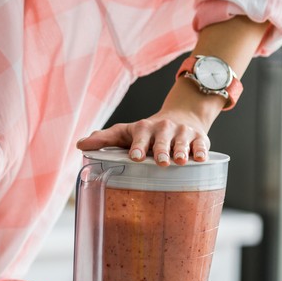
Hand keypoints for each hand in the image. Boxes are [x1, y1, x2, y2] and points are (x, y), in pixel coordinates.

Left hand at [77, 106, 212, 166]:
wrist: (181, 118)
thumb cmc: (148, 133)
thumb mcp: (126, 133)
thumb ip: (104, 139)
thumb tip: (80, 146)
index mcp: (144, 129)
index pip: (140, 136)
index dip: (138, 147)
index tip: (135, 157)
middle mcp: (163, 128)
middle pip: (162, 139)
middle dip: (161, 149)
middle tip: (161, 161)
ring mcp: (182, 132)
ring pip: (182, 141)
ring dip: (180, 150)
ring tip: (179, 161)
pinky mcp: (199, 138)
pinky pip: (201, 144)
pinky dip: (201, 151)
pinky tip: (200, 159)